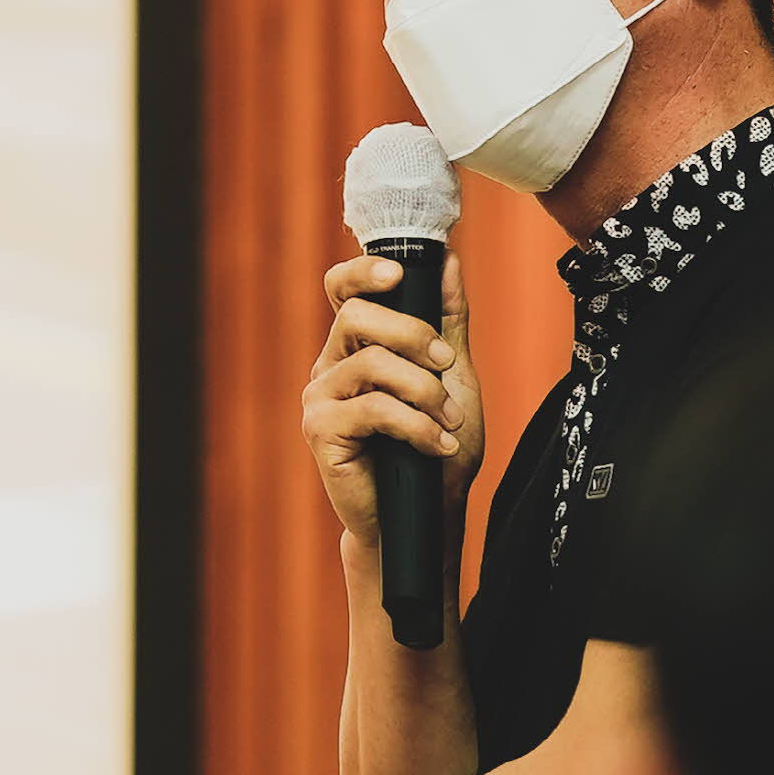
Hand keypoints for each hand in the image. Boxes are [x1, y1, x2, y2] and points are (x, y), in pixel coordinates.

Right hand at [304, 243, 481, 553]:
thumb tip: (447, 259)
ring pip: (370, 362)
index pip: (341, 289)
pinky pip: (372, 407)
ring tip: (449, 420)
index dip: (363, 271)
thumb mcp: (453, 376)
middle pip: (355, 315)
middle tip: (447, 363)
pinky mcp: (321, 432)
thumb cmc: (436, 448)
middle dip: (411, 332)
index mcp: (354, 346)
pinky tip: (436, 444)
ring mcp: (320, 398)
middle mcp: (330, 366)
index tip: (399, 275)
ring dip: (423, 389)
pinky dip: (415, 424)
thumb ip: (447, 318)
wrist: (428, 515)